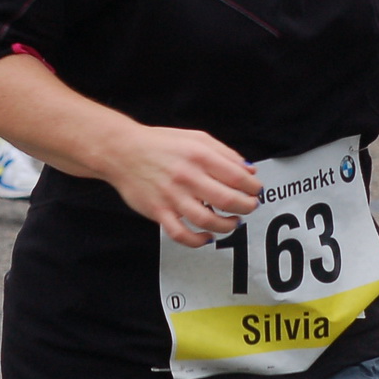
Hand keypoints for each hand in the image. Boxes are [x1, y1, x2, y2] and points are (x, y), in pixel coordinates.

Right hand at [97, 125, 260, 247]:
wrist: (122, 151)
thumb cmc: (161, 143)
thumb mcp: (195, 138)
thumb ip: (224, 153)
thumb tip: (249, 171)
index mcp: (199, 155)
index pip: (236, 176)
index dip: (252, 187)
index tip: (256, 191)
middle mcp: (187, 177)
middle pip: (227, 200)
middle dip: (246, 207)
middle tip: (250, 207)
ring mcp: (172, 197)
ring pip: (207, 221)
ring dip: (227, 225)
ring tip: (234, 222)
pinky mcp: (159, 212)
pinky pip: (181, 234)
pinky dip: (198, 241)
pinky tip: (207, 237)